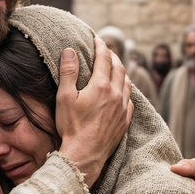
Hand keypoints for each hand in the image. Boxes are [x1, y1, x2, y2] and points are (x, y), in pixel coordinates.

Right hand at [56, 39, 133, 187]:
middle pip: (119, 67)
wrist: (85, 155)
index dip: (100, 46)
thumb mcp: (64, 97)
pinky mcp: (125, 121)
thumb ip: (68, 72)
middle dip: (113, 56)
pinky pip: (130, 100)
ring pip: (127, 82)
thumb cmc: (71, 127)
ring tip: (115, 68)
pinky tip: (121, 92)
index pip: (104, 58)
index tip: (97, 39)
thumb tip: (70, 50)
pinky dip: (126, 90)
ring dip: (121, 72)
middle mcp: (116, 94)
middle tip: (106, 51)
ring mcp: (123, 108)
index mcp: (101, 86)